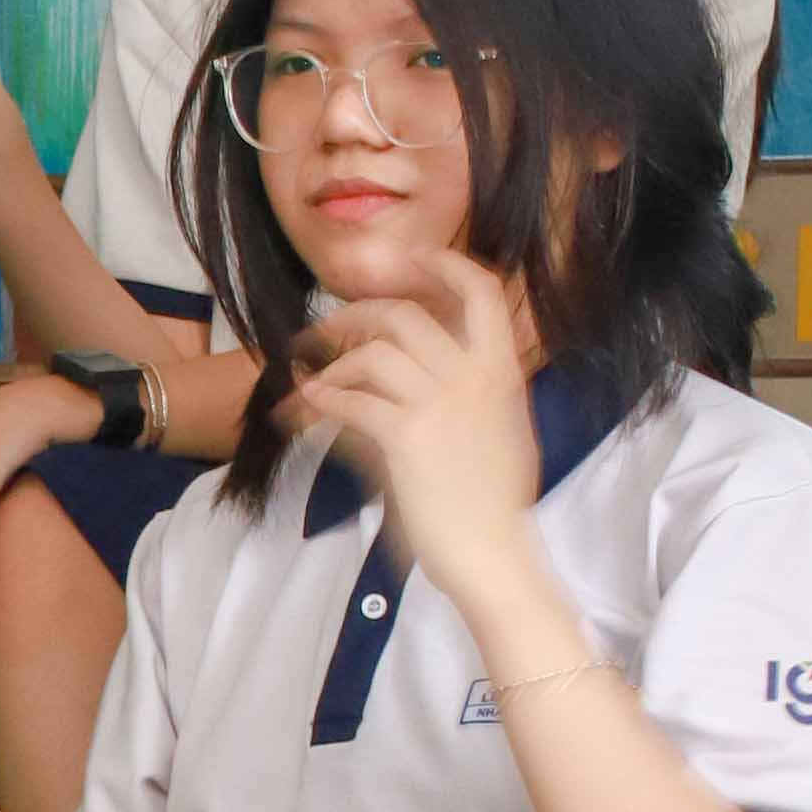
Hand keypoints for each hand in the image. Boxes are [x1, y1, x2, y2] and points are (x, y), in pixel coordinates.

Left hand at [286, 257, 541, 606]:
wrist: (494, 555)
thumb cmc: (492, 507)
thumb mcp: (495, 437)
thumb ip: (463, 398)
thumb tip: (417, 380)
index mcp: (502, 373)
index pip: (482, 293)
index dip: (445, 264)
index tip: (413, 255)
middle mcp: (475, 378)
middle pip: (406, 315)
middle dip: (354, 316)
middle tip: (324, 332)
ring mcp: (442, 405)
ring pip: (375, 354)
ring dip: (335, 364)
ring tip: (314, 383)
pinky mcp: (408, 437)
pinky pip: (354, 402)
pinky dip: (324, 400)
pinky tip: (309, 406)